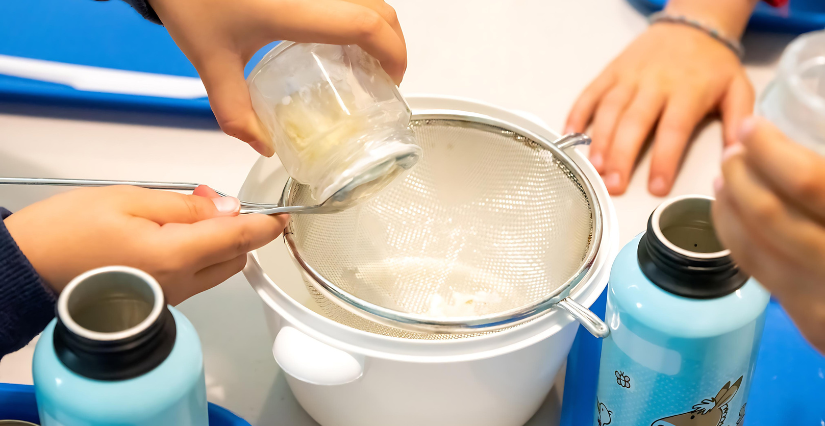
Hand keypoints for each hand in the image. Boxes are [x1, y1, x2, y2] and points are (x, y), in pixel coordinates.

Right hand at [4, 186, 287, 304]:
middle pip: (235, 257)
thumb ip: (186, 205)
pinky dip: (199, 255)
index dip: (267, 225)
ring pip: (218, 270)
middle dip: (239, 229)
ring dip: (218, 242)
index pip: (240, 239)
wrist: (27, 268)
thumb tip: (226, 208)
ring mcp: (169, 296)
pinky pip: (195, 277)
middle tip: (213, 200)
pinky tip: (174, 233)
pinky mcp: (159, 300)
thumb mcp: (130, 199)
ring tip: (186, 212)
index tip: (283, 214)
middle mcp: (178, 284)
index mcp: (174, 255)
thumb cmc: (66, 232)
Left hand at [150, 0, 406, 156]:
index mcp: (297, 8)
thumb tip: (261, 143)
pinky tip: (337, 34)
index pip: (367, 26)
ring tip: (363, 57)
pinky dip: (356, 12)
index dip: (393, 54)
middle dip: (393, 43)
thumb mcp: (210, 61)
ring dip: (377, 25)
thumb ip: (235, 110)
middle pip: (380, 8)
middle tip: (384, 75)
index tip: (392, 81)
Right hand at [566, 23, 752, 195]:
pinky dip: (577, 113)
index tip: (656, 188)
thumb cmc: (713, 63)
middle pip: (634, 123)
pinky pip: (590, 93)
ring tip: (594, 168)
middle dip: (621, 157)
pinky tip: (570, 135)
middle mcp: (655, 84)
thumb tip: (735, 157)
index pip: (673, 130)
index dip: (663, 161)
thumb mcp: (738, 90)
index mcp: (687, 92)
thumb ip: (737, 124)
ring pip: (609, 110)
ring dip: (598, 141)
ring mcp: (629, 77)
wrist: (693, 24)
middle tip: (614, 185)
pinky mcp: (612, 72)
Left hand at [713, 117, 824, 351]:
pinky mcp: (810, 324)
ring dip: (730, 203)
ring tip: (727, 174)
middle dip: (741, 175)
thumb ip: (824, 181)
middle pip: (770, 214)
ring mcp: (824, 303)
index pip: (809, 184)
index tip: (753, 127)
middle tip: (733, 150)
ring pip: (755, 245)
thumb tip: (793, 137)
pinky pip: (757, 271)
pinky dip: (735, 233)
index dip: (772, 151)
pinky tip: (732, 210)